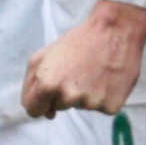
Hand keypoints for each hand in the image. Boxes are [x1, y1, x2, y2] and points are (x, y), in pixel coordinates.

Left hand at [20, 0, 145, 118]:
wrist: (114, 31)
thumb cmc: (77, 42)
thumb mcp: (42, 56)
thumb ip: (31, 85)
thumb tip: (43, 113)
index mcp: (47, 84)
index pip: (33, 110)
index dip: (40, 102)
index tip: (48, 94)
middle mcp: (68, 97)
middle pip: (58, 107)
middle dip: (63, 93)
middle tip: (76, 71)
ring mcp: (90, 103)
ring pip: (79, 106)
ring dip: (84, 94)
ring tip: (92, 72)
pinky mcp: (110, 106)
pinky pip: (100, 107)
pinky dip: (103, 96)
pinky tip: (106, 79)